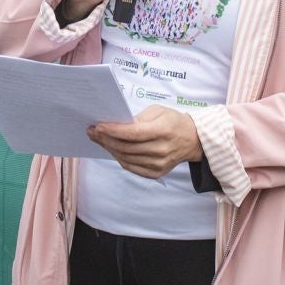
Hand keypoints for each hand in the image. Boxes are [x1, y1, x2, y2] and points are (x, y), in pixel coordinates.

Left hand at [88, 105, 202, 178]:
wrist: (192, 140)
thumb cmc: (173, 121)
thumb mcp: (158, 111)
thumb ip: (138, 118)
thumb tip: (116, 125)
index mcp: (163, 131)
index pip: (133, 133)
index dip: (113, 131)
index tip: (98, 126)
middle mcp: (161, 150)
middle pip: (127, 147)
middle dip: (106, 139)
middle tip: (92, 132)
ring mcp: (159, 164)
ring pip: (126, 158)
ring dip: (109, 149)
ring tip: (98, 139)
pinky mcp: (156, 173)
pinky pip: (131, 167)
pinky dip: (118, 158)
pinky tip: (111, 149)